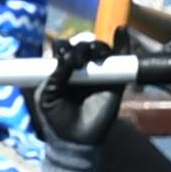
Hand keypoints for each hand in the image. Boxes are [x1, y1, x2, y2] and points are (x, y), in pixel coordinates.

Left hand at [28, 41, 119, 171]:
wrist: (75, 139)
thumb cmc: (57, 117)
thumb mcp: (47, 96)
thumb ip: (54, 76)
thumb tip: (65, 58)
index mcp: (62, 69)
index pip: (65, 48)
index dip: (65, 47)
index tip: (64, 57)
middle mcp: (81, 68)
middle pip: (84, 45)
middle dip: (81, 47)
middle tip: (78, 61)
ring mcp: (99, 72)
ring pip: (101, 50)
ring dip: (98, 47)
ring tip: (96, 55)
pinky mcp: (115, 80)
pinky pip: (121, 59)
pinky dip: (123, 43)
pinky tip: (121, 31)